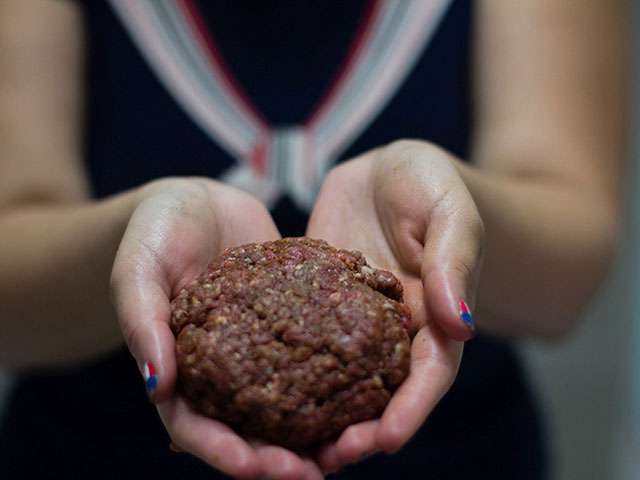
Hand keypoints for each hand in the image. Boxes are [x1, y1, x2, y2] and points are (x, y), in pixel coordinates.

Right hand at [110, 178, 322, 479]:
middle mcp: (223, 369)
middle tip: (316, 471)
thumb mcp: (139, 269)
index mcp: (180, 369)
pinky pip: (312, 354)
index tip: (254, 466)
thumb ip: (142, 322)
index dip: (223, 451)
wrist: (194, 201)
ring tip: (351, 444)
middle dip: (278, 457)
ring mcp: (259, 348)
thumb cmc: (155, 233)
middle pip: (248, 428)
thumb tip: (154, 384)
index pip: (195, 427)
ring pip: (287, 402)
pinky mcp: (289, 322)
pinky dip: (335, 376)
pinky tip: (365, 385)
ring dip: (315, 430)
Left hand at [306, 140, 483, 472]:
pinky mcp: (319, 304)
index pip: (429, 373)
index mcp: (435, 314)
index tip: (385, 440)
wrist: (388, 169)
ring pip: (341, 379)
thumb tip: (462, 323)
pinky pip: (305, 341)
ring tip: (290, 448)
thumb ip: (454, 261)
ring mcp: (354, 320)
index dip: (411, 410)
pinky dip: (290, 371)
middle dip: (361, 430)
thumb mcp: (449, 211)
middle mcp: (395, 328)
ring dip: (322, 416)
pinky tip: (262, 392)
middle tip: (329, 459)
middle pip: (383, 392)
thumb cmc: (430, 182)